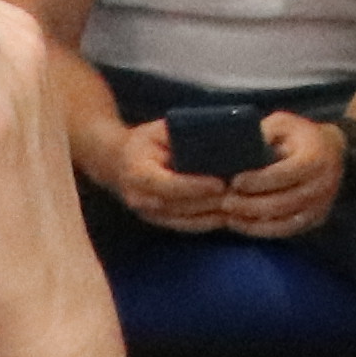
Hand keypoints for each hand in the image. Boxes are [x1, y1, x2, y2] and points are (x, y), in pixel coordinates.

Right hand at [88, 116, 230, 232]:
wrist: (116, 163)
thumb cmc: (144, 142)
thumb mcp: (158, 130)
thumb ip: (181, 135)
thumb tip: (215, 137)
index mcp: (138, 173)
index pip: (168, 184)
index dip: (195, 186)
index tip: (220, 183)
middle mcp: (140, 198)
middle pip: (180, 205)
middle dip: (210, 202)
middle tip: (239, 195)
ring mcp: (147, 213)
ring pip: (184, 219)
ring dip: (211, 215)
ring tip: (237, 206)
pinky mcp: (157, 221)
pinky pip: (184, 226)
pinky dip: (205, 223)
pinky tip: (225, 217)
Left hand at [214, 118, 351, 238]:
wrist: (334, 151)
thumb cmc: (302, 136)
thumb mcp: (284, 124)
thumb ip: (264, 132)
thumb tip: (238, 147)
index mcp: (315, 159)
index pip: (284, 175)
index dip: (258, 181)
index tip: (234, 182)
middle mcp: (322, 185)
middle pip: (282, 203)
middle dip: (250, 205)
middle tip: (225, 203)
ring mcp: (320, 206)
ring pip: (283, 222)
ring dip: (253, 222)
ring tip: (229, 217)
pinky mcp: (315, 220)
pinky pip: (286, 231)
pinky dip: (262, 231)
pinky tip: (243, 225)